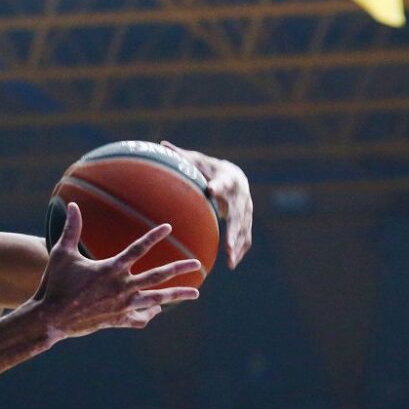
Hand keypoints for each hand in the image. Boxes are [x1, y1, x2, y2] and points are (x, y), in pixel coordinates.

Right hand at [34, 203, 199, 336]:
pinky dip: (149, 314)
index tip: (168, 227)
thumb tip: (72, 205)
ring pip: (157, 299)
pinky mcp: (117, 320)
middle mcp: (121, 287)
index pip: (138, 249)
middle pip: (158, 276)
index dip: (153, 236)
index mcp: (110, 269)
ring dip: (177, 295)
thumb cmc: (54, 284)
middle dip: (180, 268)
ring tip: (195, 293)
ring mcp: (122, 305)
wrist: (51, 318)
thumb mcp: (61, 254)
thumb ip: (71, 229)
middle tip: (197, 263)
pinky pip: (139, 317)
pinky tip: (157, 311)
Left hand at [162, 141, 252, 268]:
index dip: (217, 184)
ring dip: (238, 245)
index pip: (222, 181)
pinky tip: (232, 263)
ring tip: (231, 262)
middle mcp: (240, 195)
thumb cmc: (208, 168)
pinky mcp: (247, 219)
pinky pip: (246, 236)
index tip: (211, 188)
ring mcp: (246, 209)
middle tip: (228, 247)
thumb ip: (181, 156)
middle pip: (238, 214)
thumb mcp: (196, 161)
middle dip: (234, 231)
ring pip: (245, 229)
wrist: (235, 174)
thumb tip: (161, 144)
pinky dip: (241, 249)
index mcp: (227, 178)